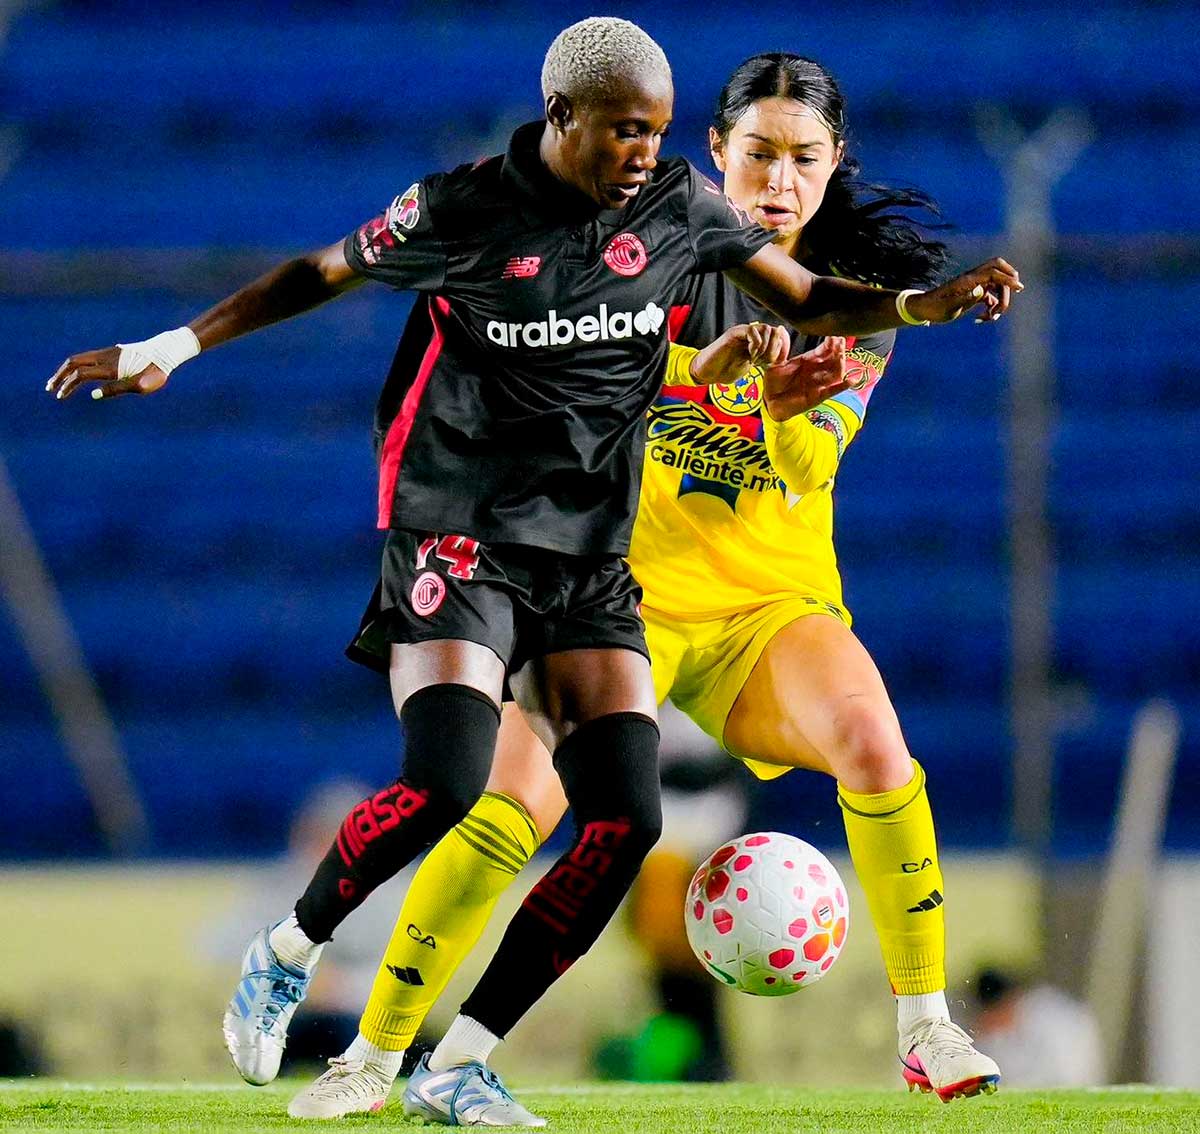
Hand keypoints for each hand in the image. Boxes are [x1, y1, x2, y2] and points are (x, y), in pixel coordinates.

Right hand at [45, 347, 167, 400]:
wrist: (166, 352)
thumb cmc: (156, 372)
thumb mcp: (140, 386)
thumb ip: (116, 390)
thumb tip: (92, 395)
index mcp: (111, 367)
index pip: (81, 375)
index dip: (68, 386)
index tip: (60, 397)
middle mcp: (106, 357)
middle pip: (73, 363)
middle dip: (59, 375)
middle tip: (50, 388)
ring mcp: (108, 352)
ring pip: (79, 358)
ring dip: (66, 369)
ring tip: (58, 381)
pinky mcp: (112, 351)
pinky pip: (88, 357)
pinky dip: (77, 365)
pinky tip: (76, 374)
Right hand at [688, 320, 790, 384]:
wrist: (707, 372)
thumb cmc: (726, 370)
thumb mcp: (751, 366)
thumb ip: (764, 359)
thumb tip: (779, 358)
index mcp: (757, 340)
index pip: (778, 337)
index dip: (777, 351)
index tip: (767, 364)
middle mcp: (751, 334)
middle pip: (774, 331)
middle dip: (772, 349)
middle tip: (761, 362)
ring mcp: (742, 332)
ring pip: (766, 329)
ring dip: (764, 347)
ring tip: (754, 359)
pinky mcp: (734, 333)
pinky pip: (752, 330)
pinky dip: (756, 345)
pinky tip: (749, 356)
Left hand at [763, 336, 849, 421]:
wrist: (770, 402)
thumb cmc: (774, 383)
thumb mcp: (776, 363)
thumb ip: (781, 349)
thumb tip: (780, 329)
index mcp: (808, 361)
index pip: (823, 349)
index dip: (830, 342)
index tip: (834, 333)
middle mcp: (816, 370)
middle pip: (832, 358)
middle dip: (838, 349)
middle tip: (840, 340)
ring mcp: (819, 383)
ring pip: (835, 372)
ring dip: (840, 363)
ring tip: (842, 355)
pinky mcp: (818, 396)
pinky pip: (833, 390)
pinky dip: (843, 386)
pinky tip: (851, 381)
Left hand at [906, 258, 1022, 323]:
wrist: (923, 309)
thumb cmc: (934, 308)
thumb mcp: (948, 307)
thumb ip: (965, 298)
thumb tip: (981, 290)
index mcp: (968, 280)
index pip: (993, 272)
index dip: (1008, 278)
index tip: (1019, 288)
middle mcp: (974, 279)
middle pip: (999, 273)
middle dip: (1007, 287)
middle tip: (1003, 305)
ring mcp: (975, 286)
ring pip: (997, 286)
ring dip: (1000, 301)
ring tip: (991, 318)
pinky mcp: (974, 294)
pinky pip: (990, 297)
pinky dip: (992, 307)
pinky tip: (982, 319)